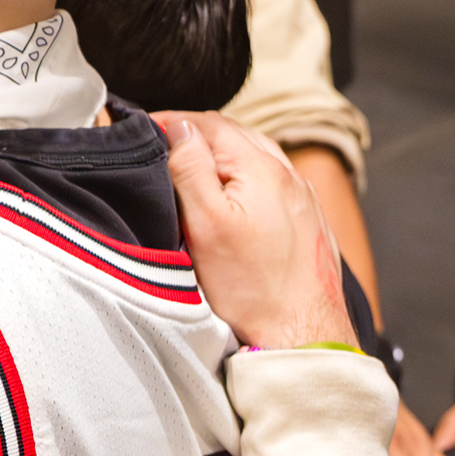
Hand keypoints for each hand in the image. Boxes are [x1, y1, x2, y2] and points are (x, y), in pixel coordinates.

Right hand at [152, 111, 353, 350]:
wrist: (302, 335)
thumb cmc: (254, 290)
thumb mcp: (206, 225)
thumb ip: (191, 169)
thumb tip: (178, 127)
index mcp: (262, 168)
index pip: (209, 124)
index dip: (172, 120)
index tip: (145, 128)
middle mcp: (289, 176)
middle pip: (235, 136)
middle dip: (197, 134)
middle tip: (163, 146)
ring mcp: (303, 198)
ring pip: (256, 157)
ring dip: (224, 155)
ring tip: (194, 169)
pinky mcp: (309, 221)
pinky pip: (273, 182)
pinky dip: (246, 177)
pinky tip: (233, 197)